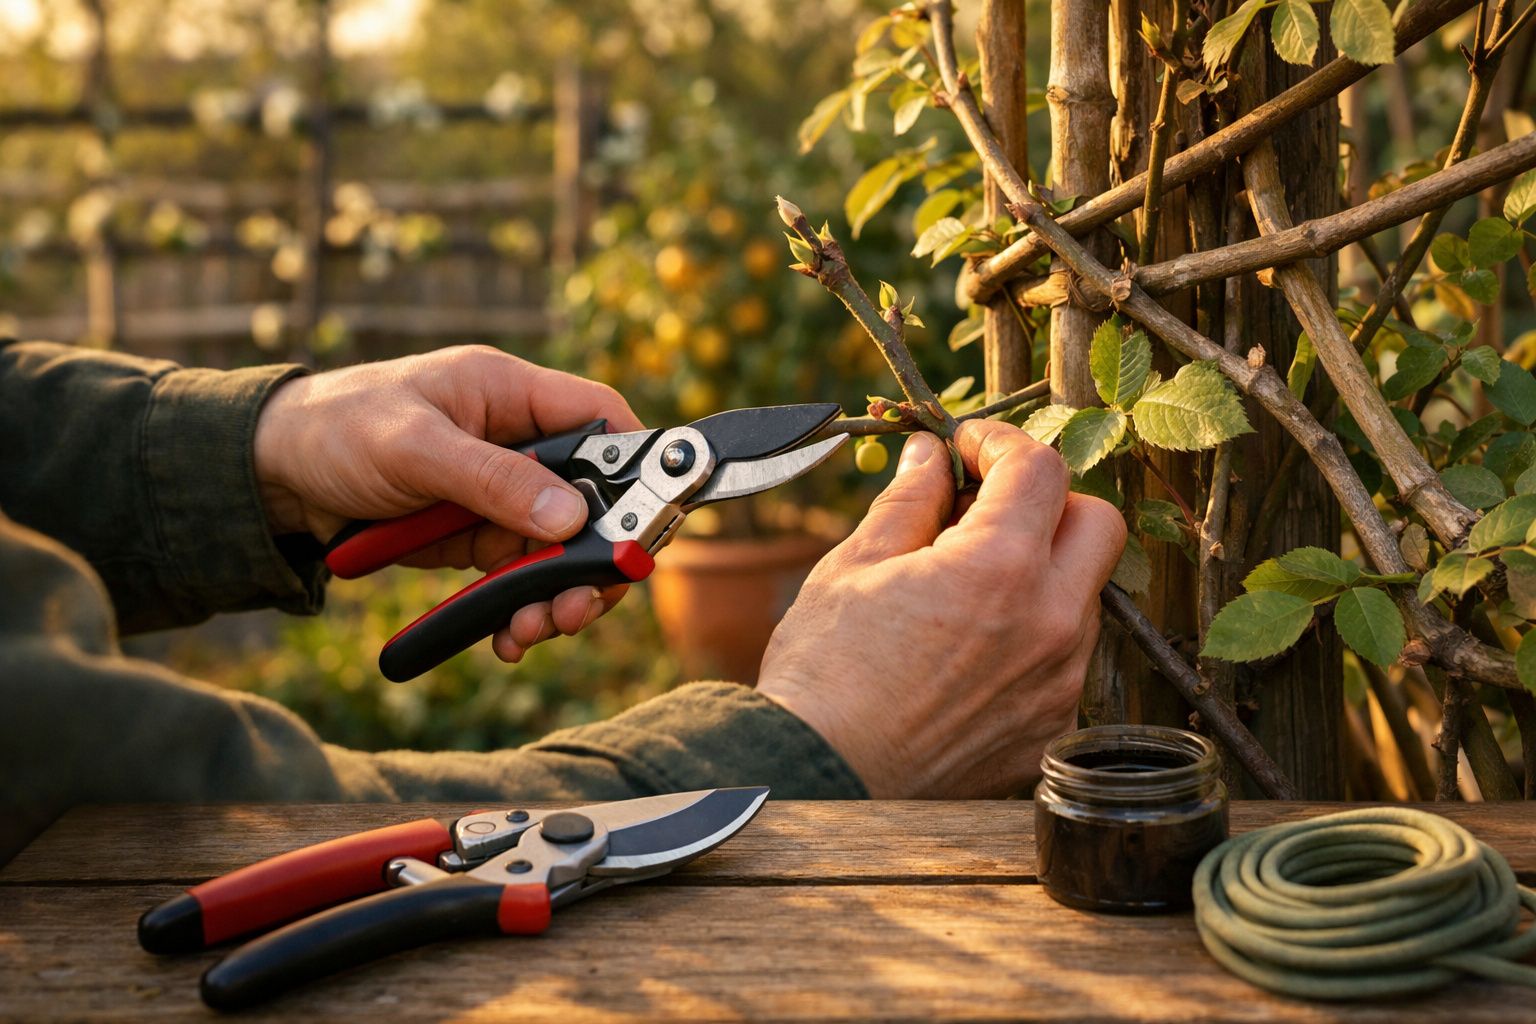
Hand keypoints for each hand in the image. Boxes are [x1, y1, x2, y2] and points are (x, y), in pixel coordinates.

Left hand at [253, 345, 643, 661]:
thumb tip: (571, 516)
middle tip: (582, 605)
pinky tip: (507, 638)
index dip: (636, 465)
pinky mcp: (480, 539)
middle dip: (595, 560)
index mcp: (512, 395)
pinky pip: (523, 579)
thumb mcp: (414, 448)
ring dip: (557, 597)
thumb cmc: (336, 429)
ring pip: (563, 552)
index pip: (601, 419)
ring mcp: (502, 496)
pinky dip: (521, 612)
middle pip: (594, 502)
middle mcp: (519, 444)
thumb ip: (493, 480)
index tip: (644, 520)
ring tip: (532, 632)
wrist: (271, 479)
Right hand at [756, 420, 1125, 797]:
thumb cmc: (824, 674)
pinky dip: (1031, 636)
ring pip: (1084, 594)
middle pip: (1096, 523)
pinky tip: (970, 648)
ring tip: (964, 584)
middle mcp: (1050, 624)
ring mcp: (1059, 683)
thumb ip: (910, 500)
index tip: (965, 448)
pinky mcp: (1052, 729)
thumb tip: (930, 455)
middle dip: (1046, 500)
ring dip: (1040, 570)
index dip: (999, 443)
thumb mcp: (855, 565)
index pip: (1040, 469)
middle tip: (984, 506)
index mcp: (998, 569)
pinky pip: (1065, 659)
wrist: (820, 781)